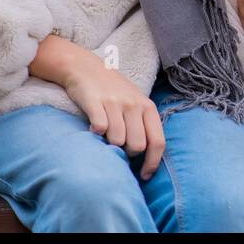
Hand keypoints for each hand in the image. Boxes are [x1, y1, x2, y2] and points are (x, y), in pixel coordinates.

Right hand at [60, 49, 165, 179]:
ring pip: (118, 141)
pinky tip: (93, 128)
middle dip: (128, 154)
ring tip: (105, 134)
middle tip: (118, 147)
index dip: (152, 163)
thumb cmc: (114, 90)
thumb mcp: (135, 103)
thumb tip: (147, 157)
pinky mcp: (95, 102)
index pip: (158, 141)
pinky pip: (99, 128)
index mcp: (147, 107)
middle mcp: (134, 105)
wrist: (86, 67)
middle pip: (137, 146)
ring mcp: (115, 103)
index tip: (145, 176)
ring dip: (110, 144)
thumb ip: (143, 125)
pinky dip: (96, 133)